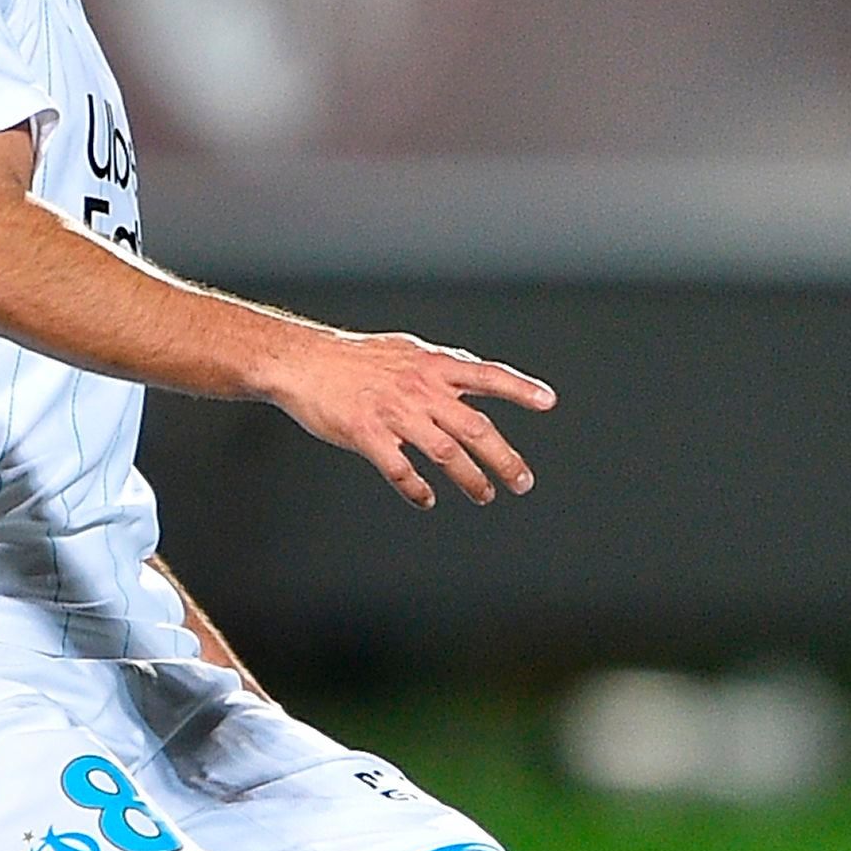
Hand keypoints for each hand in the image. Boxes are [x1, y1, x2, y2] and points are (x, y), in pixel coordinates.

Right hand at [266, 327, 554, 508]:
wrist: (303, 363)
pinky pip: (400, 470)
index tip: (547, 402)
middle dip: (504, 459)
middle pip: (475, 428)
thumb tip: (472, 373)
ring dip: (470, 479)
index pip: (487, 375)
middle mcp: (421, 390)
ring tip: (484, 495)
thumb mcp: (406, 350)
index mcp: (433, 366)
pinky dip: (416, 489)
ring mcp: (395, 414)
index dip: (519, 388)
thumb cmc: (354, 358)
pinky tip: (426, 499)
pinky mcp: (367, 434)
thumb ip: (441, 365)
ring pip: (445, 454)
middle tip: (521, 482)